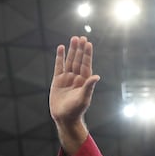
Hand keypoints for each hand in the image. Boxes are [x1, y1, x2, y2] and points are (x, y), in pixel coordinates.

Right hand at [50, 35, 100, 155]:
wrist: (64, 118)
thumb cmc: (76, 110)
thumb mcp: (83, 98)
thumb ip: (89, 86)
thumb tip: (97, 76)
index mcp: (85, 81)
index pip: (86, 64)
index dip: (87, 54)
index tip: (88, 43)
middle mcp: (77, 78)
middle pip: (78, 60)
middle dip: (80, 49)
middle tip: (81, 37)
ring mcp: (67, 78)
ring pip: (70, 61)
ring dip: (72, 50)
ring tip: (73, 39)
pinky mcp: (57, 80)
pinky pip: (59, 66)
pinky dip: (60, 57)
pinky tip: (61, 48)